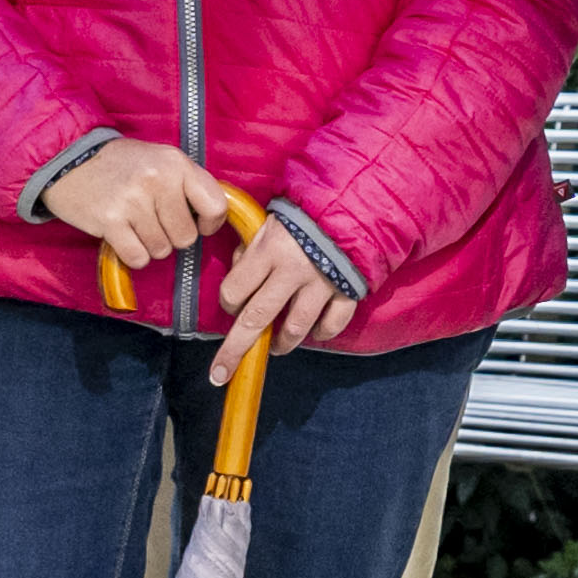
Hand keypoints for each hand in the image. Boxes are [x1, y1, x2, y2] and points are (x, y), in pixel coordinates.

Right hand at [38, 136, 240, 264]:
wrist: (69, 159)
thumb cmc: (121, 164)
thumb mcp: (160, 159)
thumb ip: (187, 184)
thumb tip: (214, 218)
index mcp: (175, 163)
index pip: (216, 206)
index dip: (210, 224)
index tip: (199, 224)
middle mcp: (157, 180)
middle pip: (186, 237)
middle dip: (172, 235)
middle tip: (152, 219)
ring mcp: (133, 201)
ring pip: (162, 250)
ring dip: (149, 244)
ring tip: (134, 223)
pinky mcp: (110, 221)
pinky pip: (138, 258)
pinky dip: (132, 254)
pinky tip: (122, 236)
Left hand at [206, 211, 363, 360]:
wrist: (357, 204)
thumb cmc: (307, 213)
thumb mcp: (270, 221)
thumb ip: (252, 248)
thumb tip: (239, 271)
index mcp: (269, 250)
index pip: (235, 291)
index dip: (229, 301)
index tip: (233, 302)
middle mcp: (292, 272)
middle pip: (256, 319)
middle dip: (235, 350)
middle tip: (221, 373)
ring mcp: (321, 285)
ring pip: (295, 328)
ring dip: (281, 343)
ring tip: (277, 347)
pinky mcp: (347, 292)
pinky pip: (332, 324)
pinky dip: (321, 333)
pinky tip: (314, 333)